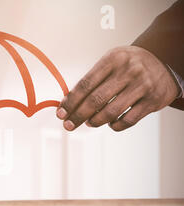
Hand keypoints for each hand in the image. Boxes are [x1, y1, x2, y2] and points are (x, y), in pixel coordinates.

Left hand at [57, 45, 178, 130]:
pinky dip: (115, 125)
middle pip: (96, 100)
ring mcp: (143, 86)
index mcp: (114, 59)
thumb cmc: (129, 65)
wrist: (164, 62)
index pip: (86, 84)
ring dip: (95, 121)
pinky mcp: (153, 100)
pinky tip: (110, 123)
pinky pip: (128, 120)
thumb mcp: (111, 62)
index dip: (71, 101)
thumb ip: (92, 80)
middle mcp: (129, 71)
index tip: (61, 113)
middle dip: (78, 115)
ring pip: (111, 112)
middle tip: (68, 125)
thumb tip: (69, 102)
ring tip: (89, 123)